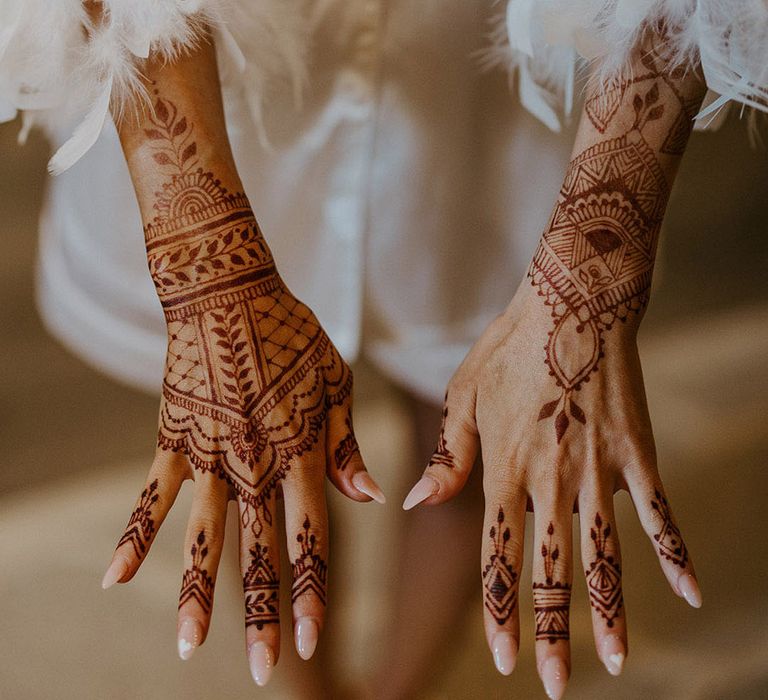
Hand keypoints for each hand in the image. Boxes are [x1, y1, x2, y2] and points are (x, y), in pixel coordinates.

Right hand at [102, 94, 384, 685]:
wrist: (230, 291)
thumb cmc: (292, 335)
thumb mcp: (336, 383)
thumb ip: (347, 446)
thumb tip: (372, 499)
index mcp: (300, 450)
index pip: (309, 535)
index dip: (311, 589)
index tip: (311, 637)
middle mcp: (255, 462)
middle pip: (258, 550)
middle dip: (264, 611)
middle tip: (265, 669)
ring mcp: (209, 452)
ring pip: (202, 535)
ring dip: (197, 593)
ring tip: (190, 645)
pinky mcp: (174, 436)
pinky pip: (150, 494)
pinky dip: (133, 535)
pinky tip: (112, 579)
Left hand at [406, 284, 700, 694]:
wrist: (570, 301)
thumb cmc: (508, 347)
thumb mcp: (461, 395)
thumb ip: (446, 456)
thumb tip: (415, 502)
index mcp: (503, 468)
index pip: (498, 557)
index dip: (501, 612)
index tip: (505, 658)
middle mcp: (550, 479)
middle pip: (551, 570)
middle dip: (553, 632)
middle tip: (559, 686)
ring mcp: (597, 469)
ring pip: (606, 555)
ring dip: (611, 611)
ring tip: (617, 661)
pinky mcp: (635, 452)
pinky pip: (660, 513)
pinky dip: (676, 553)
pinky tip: (691, 593)